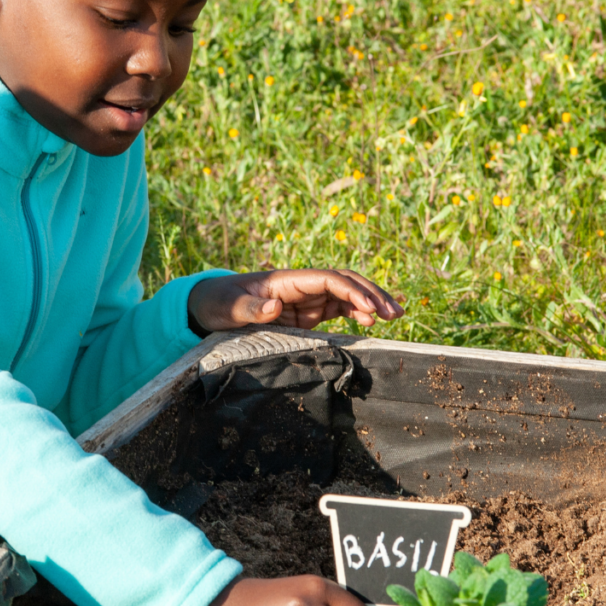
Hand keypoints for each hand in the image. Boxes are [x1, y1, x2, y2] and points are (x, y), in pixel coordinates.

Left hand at [187, 269, 404, 332]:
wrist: (209, 306)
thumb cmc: (217, 303)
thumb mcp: (227, 308)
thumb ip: (248, 309)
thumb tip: (273, 307)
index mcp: (285, 280)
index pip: (327, 279)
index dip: (351, 291)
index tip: (370, 309)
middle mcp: (300, 286)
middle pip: (344, 282)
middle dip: (371, 293)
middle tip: (395, 313)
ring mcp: (305, 300)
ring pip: (346, 295)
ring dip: (370, 303)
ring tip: (393, 318)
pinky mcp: (305, 314)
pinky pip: (337, 310)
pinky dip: (357, 314)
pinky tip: (372, 325)